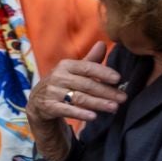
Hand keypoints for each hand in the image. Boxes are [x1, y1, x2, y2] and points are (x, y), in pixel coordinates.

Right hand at [26, 43, 121, 160]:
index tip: (118, 79)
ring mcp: (52, 92)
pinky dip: (81, 114)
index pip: (86, 67)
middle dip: (106, 92)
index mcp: (66, 65)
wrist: (38, 102)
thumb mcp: (74, 71)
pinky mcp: (48, 106)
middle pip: (86, 85)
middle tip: (123, 98)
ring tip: (114, 108)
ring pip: (79, 98)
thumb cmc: (63, 84)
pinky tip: (94, 117)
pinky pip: (67, 110)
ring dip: (98, 103)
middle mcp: (58, 77)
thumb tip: (103, 44)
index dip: (102, 72)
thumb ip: (90, 61)